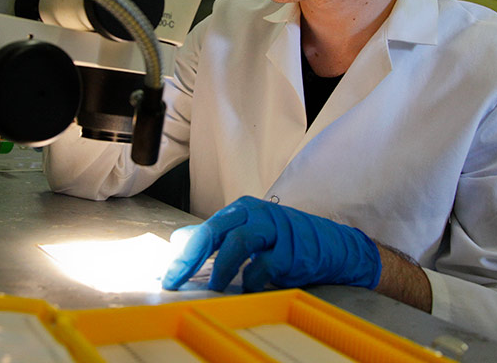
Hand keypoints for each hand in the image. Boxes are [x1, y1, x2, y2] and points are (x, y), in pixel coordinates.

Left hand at [162, 196, 381, 292]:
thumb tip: (179, 242)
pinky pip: (265, 266)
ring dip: (222, 267)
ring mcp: (275, 231)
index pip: (204, 229)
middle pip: (216, 230)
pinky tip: (248, 286)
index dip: (183, 254)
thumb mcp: (246, 232)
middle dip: (191, 257)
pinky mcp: (291, 252)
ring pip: (240, 242)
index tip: (168, 276)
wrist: (329, 245)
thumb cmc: (283, 240)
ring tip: (213, 285)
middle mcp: (256, 215)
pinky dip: (253, 279)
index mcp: (241, 209)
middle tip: (175, 280)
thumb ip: (214, 238)